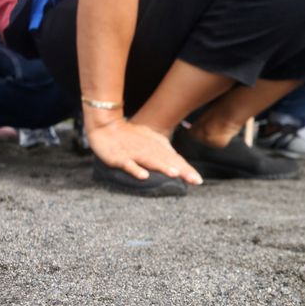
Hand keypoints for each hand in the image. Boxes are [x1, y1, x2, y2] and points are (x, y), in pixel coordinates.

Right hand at [87, 119, 201, 183]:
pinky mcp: (120, 157)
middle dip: (182, 171)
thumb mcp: (151, 142)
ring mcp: (134, 153)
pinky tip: (144, 176)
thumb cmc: (130, 136)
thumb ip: (165, 153)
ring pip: (151, 161)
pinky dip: (135, 169)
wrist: (106, 124)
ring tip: (175, 174)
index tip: (198, 180)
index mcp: (158, 147)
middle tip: (195, 181)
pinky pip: (128, 164)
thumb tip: (180, 166)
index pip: (175, 160)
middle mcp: (149, 150)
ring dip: (163, 167)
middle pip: (168, 161)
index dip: (187, 169)